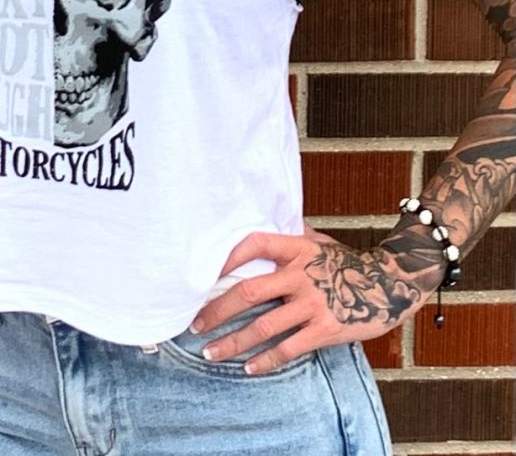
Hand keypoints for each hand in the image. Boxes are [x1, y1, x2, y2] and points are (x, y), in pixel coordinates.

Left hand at [190, 231, 426, 374]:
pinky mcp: (325, 329)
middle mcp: (301, 274)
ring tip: (210, 352)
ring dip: (233, 341)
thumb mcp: (318, 241)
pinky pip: (288, 348)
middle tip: (196, 323)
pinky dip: (266, 360)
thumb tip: (259, 217)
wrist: (390, 283)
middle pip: (248, 291)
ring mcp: (313, 302)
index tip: (201, 273)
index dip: (225, 256)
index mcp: (296, 248)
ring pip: (264, 325)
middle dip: (217, 310)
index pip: (254, 244)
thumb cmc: (346, 261)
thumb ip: (289, 234)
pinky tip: (249, 368)